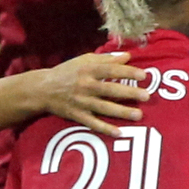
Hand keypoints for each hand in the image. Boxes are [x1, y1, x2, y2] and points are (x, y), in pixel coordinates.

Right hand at [29, 52, 146, 128]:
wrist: (42, 89)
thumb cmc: (67, 72)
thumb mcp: (84, 61)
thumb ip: (106, 59)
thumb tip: (128, 56)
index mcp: (87, 70)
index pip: (110, 70)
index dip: (127, 72)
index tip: (143, 75)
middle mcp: (85, 86)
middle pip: (110, 89)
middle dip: (129, 93)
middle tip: (147, 96)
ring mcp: (81, 102)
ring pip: (104, 108)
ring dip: (122, 112)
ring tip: (139, 115)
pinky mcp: (77, 115)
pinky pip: (93, 123)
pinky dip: (105, 128)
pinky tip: (119, 132)